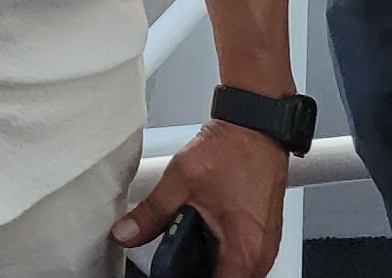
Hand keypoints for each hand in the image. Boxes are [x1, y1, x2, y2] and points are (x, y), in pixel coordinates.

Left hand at [112, 123, 287, 276]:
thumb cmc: (232, 151)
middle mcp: (260, 257)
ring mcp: (264, 248)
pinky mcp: (262, 237)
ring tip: (186, 239)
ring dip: (206, 262)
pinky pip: (238, 258)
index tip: (169, 271)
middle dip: (193, 270)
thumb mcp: (181, 182)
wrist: (254, 128)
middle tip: (172, 254)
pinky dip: (218, 251)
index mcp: (244, 253)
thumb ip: (151, 214)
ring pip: (230, 271)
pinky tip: (201, 233)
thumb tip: (127, 233)